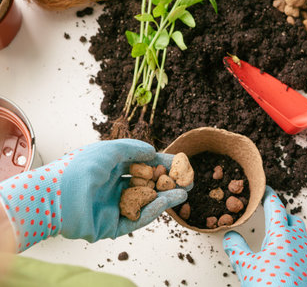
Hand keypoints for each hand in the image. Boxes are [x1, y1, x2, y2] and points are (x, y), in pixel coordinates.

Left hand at [0, 139, 189, 251]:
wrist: (54, 198)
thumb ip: (133, 149)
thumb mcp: (109, 150)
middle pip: (145, 183)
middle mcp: (111, 186)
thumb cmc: (77, 169)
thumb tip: (153, 151)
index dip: (159, 162)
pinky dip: (156, 208)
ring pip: (145, 200)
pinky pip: (139, 216)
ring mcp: (113, 206)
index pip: (140, 164)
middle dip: (166, 180)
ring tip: (185, 189)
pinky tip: (171, 199)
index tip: (177, 162)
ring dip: (166, 195)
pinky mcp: (114, 225)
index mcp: (108, 168)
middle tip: (186, 178)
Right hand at [223, 186, 306, 285]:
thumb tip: (230, 237)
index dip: (269, 196)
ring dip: (292, 238)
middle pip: (293, 220)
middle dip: (283, 217)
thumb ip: (236, 248)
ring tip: (280, 248)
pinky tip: (291, 265)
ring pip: (303, 238)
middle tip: (273, 220)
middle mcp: (300, 241)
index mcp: (281, 235)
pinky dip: (300, 255)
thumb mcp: (246, 267)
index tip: (266, 190)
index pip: (275, 208)